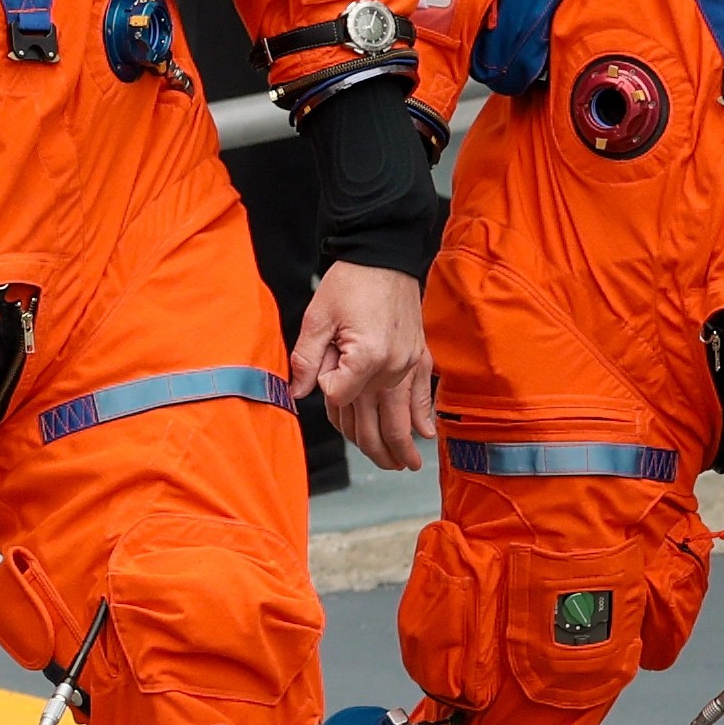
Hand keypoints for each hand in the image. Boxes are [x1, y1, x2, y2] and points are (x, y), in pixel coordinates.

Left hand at [292, 259, 437, 472]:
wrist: (384, 257)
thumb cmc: (350, 283)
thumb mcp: (317, 317)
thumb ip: (306, 358)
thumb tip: (298, 393)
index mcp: (365, 357)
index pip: (340, 398)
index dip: (328, 393)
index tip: (324, 372)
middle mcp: (392, 367)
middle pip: (379, 422)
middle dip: (375, 448)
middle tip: (381, 467)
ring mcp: (409, 364)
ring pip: (403, 416)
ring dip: (402, 444)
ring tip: (402, 465)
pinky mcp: (420, 357)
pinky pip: (422, 395)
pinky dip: (424, 417)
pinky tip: (426, 435)